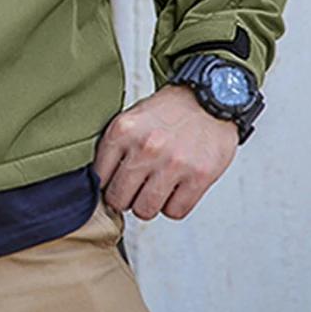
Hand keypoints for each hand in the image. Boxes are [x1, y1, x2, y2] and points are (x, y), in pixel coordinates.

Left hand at [92, 83, 238, 220]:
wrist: (212, 99)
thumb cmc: (171, 110)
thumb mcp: (132, 117)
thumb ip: (116, 146)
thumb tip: (100, 180)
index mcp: (123, 130)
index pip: (99, 176)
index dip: (106, 184)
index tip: (113, 184)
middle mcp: (145, 147)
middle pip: (119, 198)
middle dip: (124, 199)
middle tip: (133, 191)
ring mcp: (172, 164)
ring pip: (145, 210)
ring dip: (148, 205)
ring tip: (154, 191)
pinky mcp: (198, 177)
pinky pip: (174, 212)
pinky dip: (173, 206)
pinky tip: (174, 191)